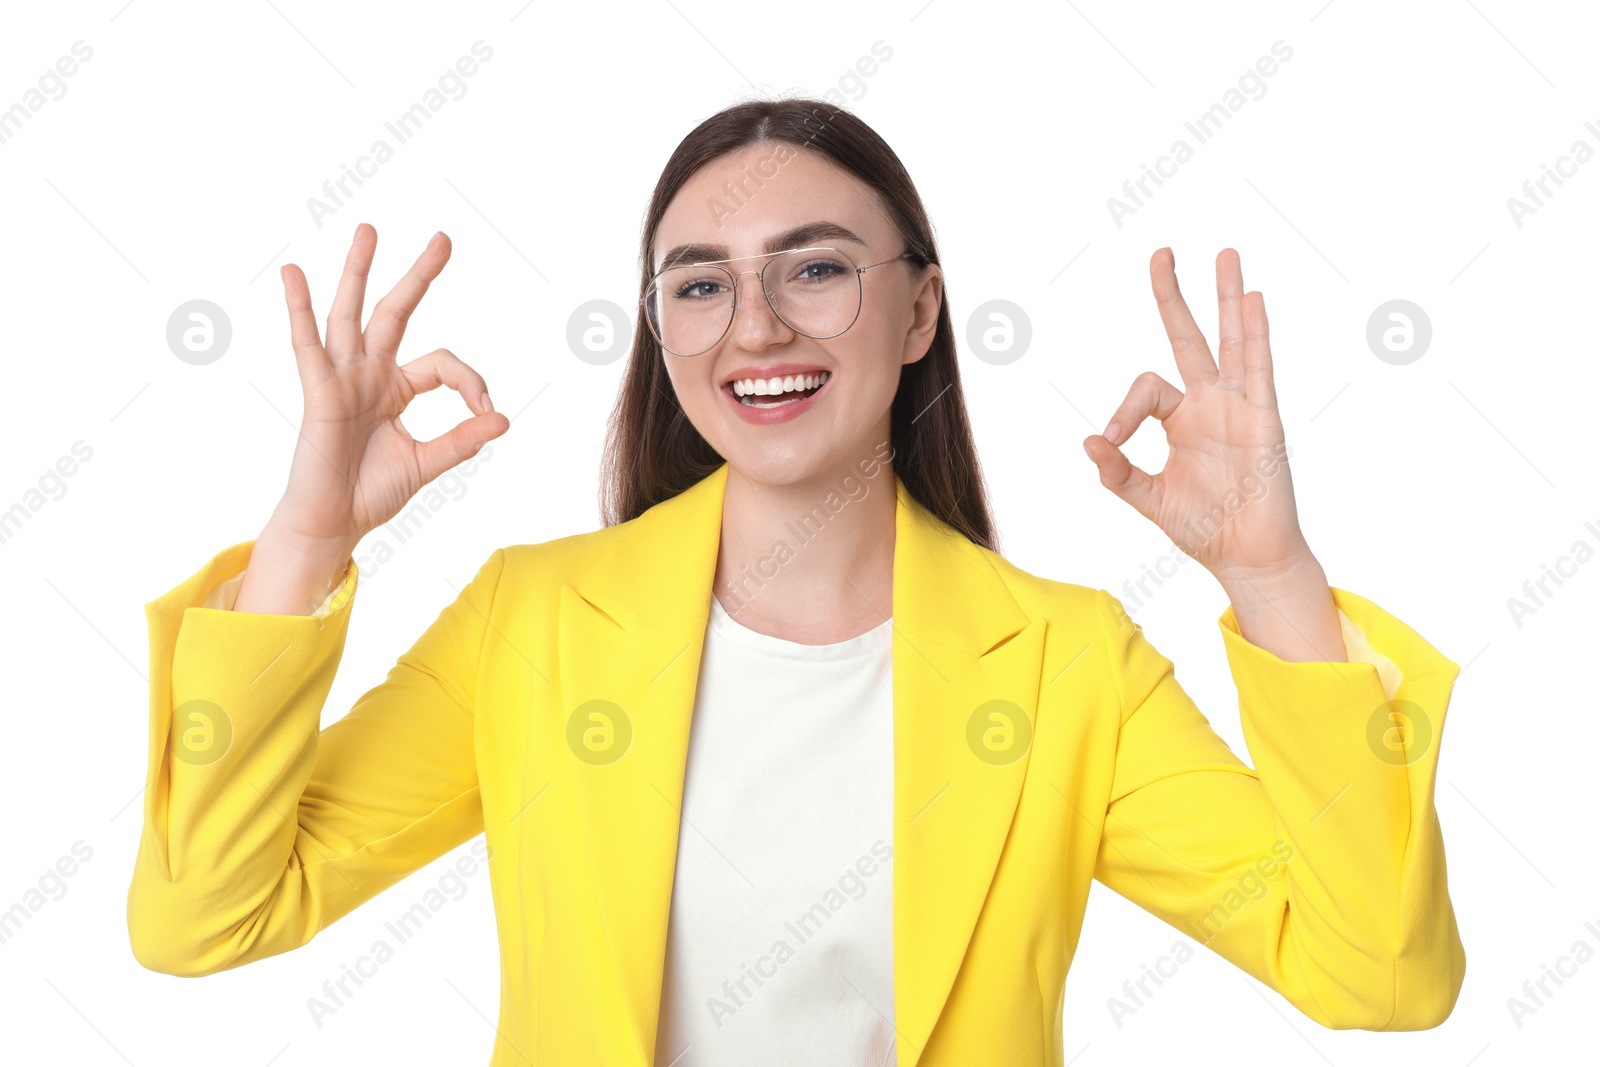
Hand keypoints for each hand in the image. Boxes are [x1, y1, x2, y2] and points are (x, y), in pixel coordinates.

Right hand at [269, 223, 508, 551]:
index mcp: (397, 388)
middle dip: (419, 276)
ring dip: (359, 271)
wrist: (334, 524)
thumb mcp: (427, 463)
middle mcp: (369, 374)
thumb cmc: (371, 493)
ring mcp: (342, 379)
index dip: (470, 382)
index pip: (443, 364)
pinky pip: (307, 345)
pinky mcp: (318, 393)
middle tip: (444, 238)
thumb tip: (503, 420)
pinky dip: (299, 309)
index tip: (486, 410)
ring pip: (351, 315)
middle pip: (396, 313)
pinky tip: (293, 274)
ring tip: (370, 231)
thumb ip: (462, 440)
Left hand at [1081, 247, 1310, 587]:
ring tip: (1225, 255)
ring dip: (1228, 298)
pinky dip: (1256, 335)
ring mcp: (1239, 407)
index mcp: (1180, 419)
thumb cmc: (1201, 527)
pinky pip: (1259, 370)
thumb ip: (1117, 472)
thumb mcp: (1147, 498)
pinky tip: (1254, 301)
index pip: (1146, 389)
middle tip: (1162, 253)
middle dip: (1174, 297)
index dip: (1123, 410)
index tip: (1111, 439)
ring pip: (1231, 342)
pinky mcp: (1264, 420)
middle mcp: (1210, 404)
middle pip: (1189, 338)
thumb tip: (1088, 441)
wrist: (1245, 556)